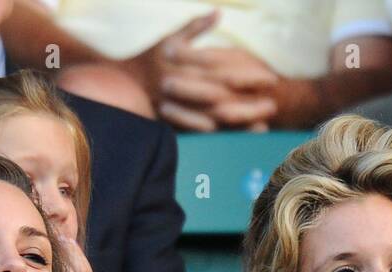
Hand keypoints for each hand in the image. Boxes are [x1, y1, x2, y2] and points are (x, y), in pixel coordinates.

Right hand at [129, 13, 277, 131]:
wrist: (118, 83)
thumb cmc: (149, 58)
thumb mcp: (170, 38)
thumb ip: (195, 27)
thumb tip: (218, 12)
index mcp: (183, 62)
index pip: (224, 68)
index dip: (249, 74)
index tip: (271, 78)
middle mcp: (179, 84)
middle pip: (222, 95)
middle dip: (248, 101)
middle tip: (273, 106)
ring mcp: (174, 105)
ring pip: (211, 116)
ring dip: (238, 123)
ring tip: (262, 127)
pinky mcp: (170, 121)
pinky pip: (197, 131)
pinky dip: (219, 136)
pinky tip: (236, 139)